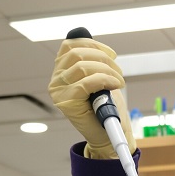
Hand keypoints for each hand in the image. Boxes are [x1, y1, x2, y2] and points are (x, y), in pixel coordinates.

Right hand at [49, 37, 135, 159]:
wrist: (108, 135)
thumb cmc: (104, 107)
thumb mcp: (98, 78)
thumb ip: (92, 62)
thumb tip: (90, 40)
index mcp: (61, 71)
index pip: (70, 45)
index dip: (93, 44)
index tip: (111, 54)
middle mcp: (56, 80)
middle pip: (77, 53)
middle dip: (103, 58)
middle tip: (118, 72)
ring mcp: (58, 91)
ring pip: (83, 66)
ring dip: (107, 70)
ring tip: (119, 80)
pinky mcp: (66, 102)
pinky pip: (87, 82)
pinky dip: (105, 79)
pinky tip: (115, 85)